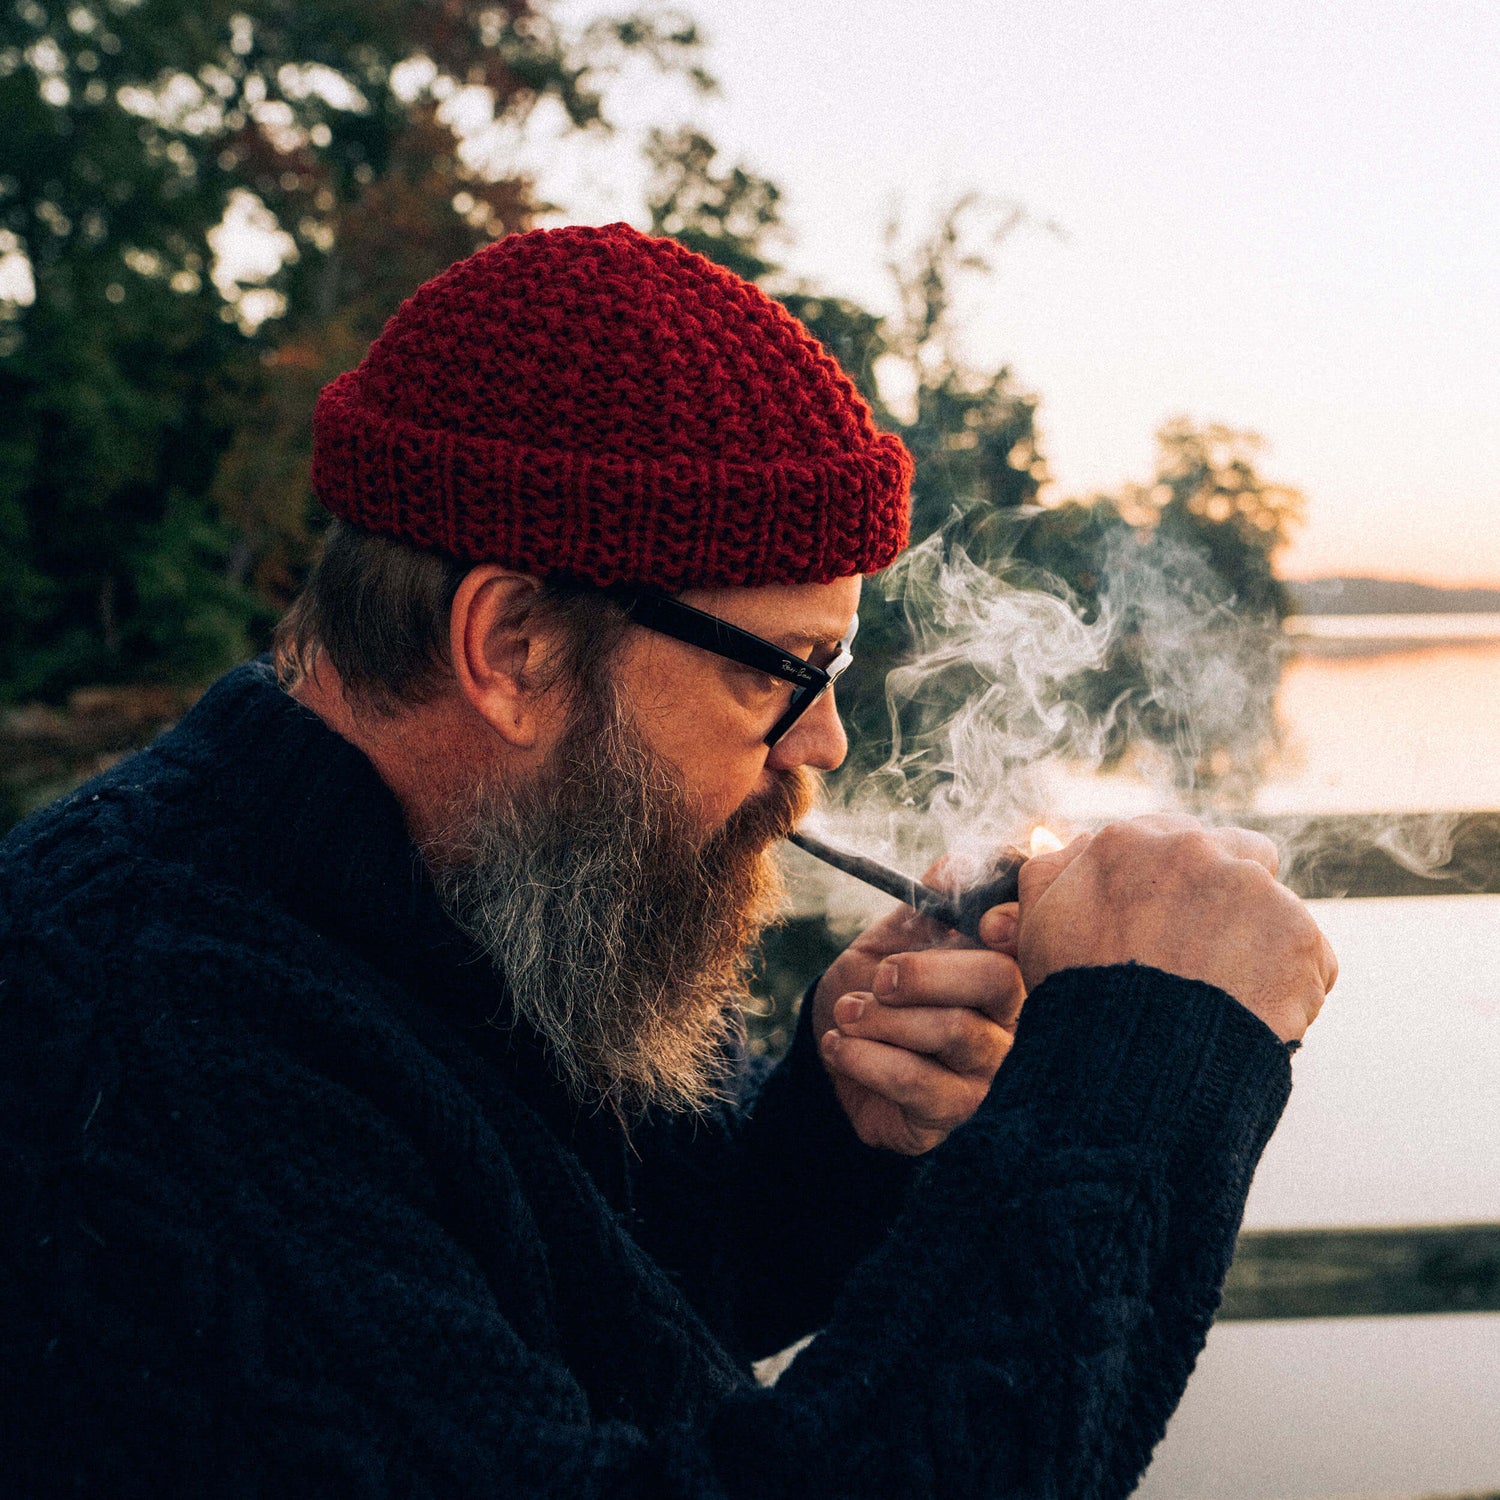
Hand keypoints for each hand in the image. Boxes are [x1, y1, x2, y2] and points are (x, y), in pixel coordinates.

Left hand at [812, 876, 1024, 1155]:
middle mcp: (1011, 1018)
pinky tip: (841, 1046)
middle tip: (880, 976)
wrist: (836, 1055)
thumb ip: (926, 904)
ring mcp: (991, 1070)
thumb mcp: (892, 939)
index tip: (982, 922)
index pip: (1030, 934)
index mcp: (1002, 965)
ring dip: (884, 1017)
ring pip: (954, 1031)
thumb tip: (957, 865)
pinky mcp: (958, 1114)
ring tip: (847, 1012)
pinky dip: (868, 1058)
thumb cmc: (873, 993)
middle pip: (998, 979)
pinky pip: (920, 1083)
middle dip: (926, 971)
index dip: (1013, 919)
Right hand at [1017, 815, 1337, 1043]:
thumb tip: (1078, 845)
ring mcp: (1251, 888)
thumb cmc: (1079, 997)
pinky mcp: (1299, 934)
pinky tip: (1252, 1014)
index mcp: (1127, 841)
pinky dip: (1291, 985)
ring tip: (1225, 995)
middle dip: (1229, 896)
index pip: (1172, 838)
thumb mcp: (1039, 925)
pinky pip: (1309, 957)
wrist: (1132, 1063)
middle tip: (1205, 955)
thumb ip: (1054, 871)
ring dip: (1260, 939)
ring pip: (1274, 906)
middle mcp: (1193, 849)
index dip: (1174, 883)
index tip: (1170, 922)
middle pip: (1237, 852)